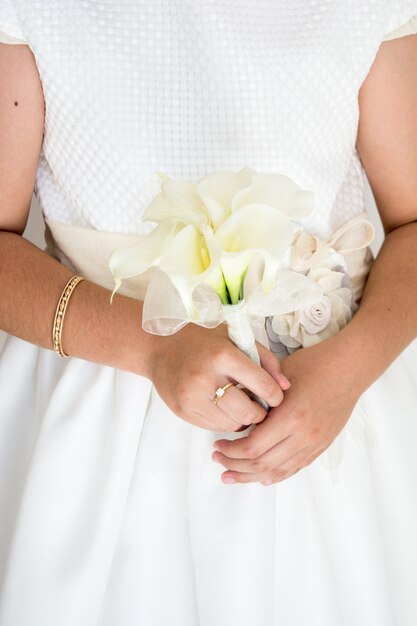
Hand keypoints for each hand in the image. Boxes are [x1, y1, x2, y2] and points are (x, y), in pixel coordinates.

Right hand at [146, 322, 289, 431]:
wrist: (160, 347)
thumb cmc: (204, 341)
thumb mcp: (237, 339)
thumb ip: (265, 360)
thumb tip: (286, 387)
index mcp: (223, 355)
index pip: (261, 386)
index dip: (275, 395)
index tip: (276, 396)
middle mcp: (205, 378)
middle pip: (248, 412)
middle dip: (260, 413)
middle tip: (260, 406)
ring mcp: (192, 397)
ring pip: (232, 424)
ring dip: (242, 419)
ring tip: (241, 404)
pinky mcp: (183, 411)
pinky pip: (214, 426)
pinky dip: (225, 420)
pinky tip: (223, 406)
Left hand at [211, 336, 360, 482]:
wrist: (349, 368)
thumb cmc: (314, 365)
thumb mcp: (279, 375)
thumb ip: (257, 394)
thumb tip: (233, 407)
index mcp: (291, 417)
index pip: (253, 447)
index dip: (231, 451)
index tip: (217, 446)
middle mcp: (304, 436)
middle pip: (262, 464)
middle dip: (236, 466)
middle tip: (219, 461)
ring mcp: (314, 444)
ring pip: (278, 471)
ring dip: (252, 476)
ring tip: (232, 476)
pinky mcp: (321, 446)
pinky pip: (295, 468)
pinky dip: (276, 475)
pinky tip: (261, 477)